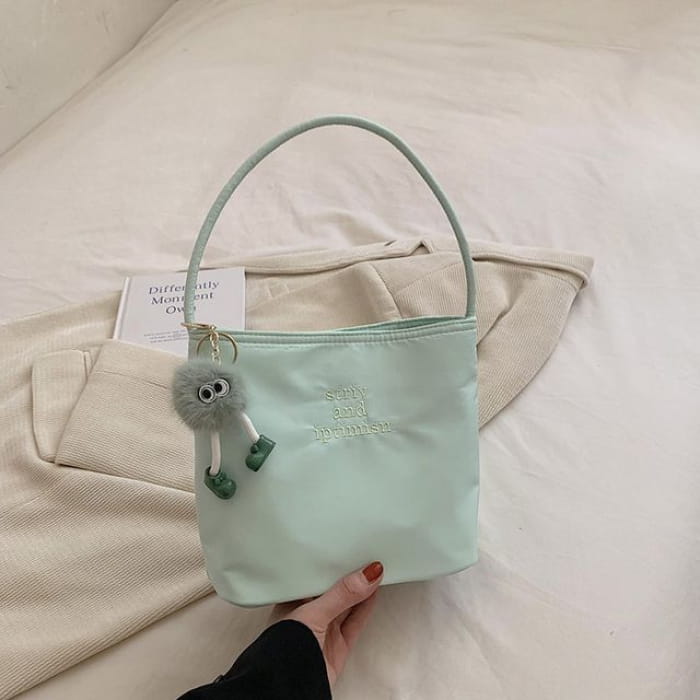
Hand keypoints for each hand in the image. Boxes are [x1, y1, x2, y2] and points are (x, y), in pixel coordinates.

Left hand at [270, 562, 383, 685]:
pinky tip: (373, 593)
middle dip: (348, 575)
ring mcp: (324, 631)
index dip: (330, 563)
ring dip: (361, 590)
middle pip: (333, 590)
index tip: (347, 549)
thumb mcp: (312, 613)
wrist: (288, 690)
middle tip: (365, 556)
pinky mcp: (338, 646)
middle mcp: (307, 616)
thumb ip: (341, 594)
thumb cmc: (281, 652)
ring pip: (347, 605)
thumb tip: (366, 574)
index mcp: (291, 602)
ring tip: (374, 569)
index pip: (314, 576)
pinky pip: (355, 622)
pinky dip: (366, 607)